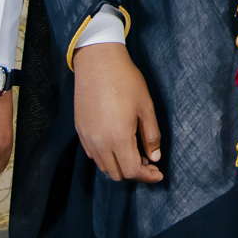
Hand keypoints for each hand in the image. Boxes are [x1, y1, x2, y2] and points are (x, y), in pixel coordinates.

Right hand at [74, 43, 162, 182]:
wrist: (98, 61)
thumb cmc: (125, 80)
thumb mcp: (145, 107)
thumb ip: (151, 135)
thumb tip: (154, 157)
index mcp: (119, 137)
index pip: (132, 171)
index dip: (147, 176)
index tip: (158, 173)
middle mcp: (100, 142)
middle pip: (116, 173)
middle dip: (134, 172)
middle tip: (147, 162)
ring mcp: (87, 137)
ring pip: (103, 166)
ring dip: (119, 165)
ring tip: (133, 152)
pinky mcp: (80, 129)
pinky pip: (92, 154)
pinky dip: (106, 157)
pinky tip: (116, 144)